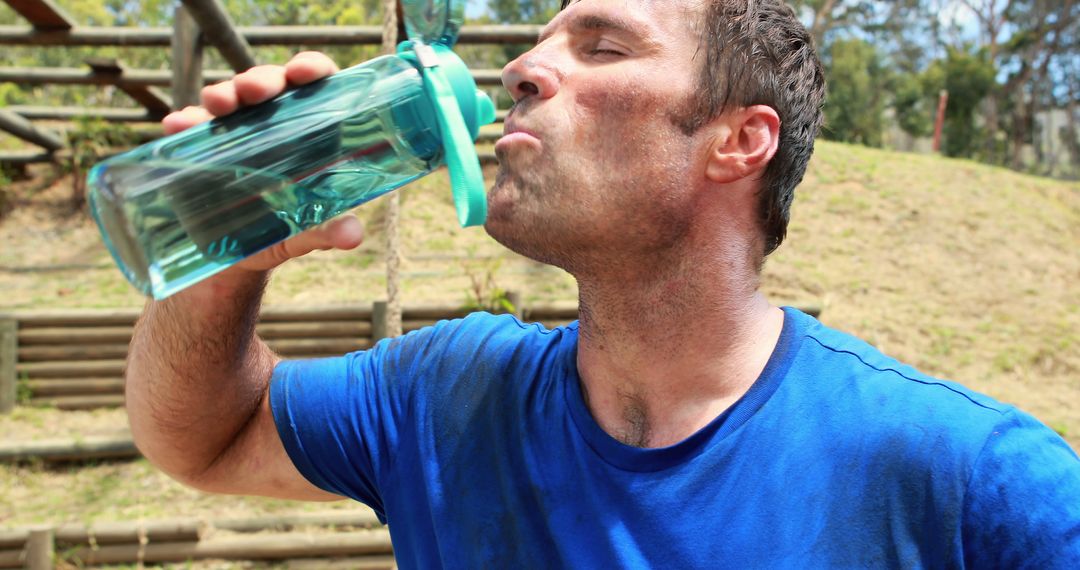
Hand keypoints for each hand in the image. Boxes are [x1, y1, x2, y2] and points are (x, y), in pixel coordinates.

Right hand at [160, 51, 363, 272]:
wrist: (234, 262)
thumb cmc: (281, 235)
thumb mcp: (304, 234)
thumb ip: (326, 231)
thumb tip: (352, 235)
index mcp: (310, 136)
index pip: (316, 87)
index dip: (311, 69)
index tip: (302, 72)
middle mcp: (272, 126)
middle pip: (270, 86)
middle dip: (260, 80)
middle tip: (253, 92)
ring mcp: (234, 134)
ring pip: (230, 100)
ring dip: (223, 94)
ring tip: (217, 105)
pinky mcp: (200, 149)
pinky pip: (191, 127)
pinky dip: (185, 122)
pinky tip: (179, 126)